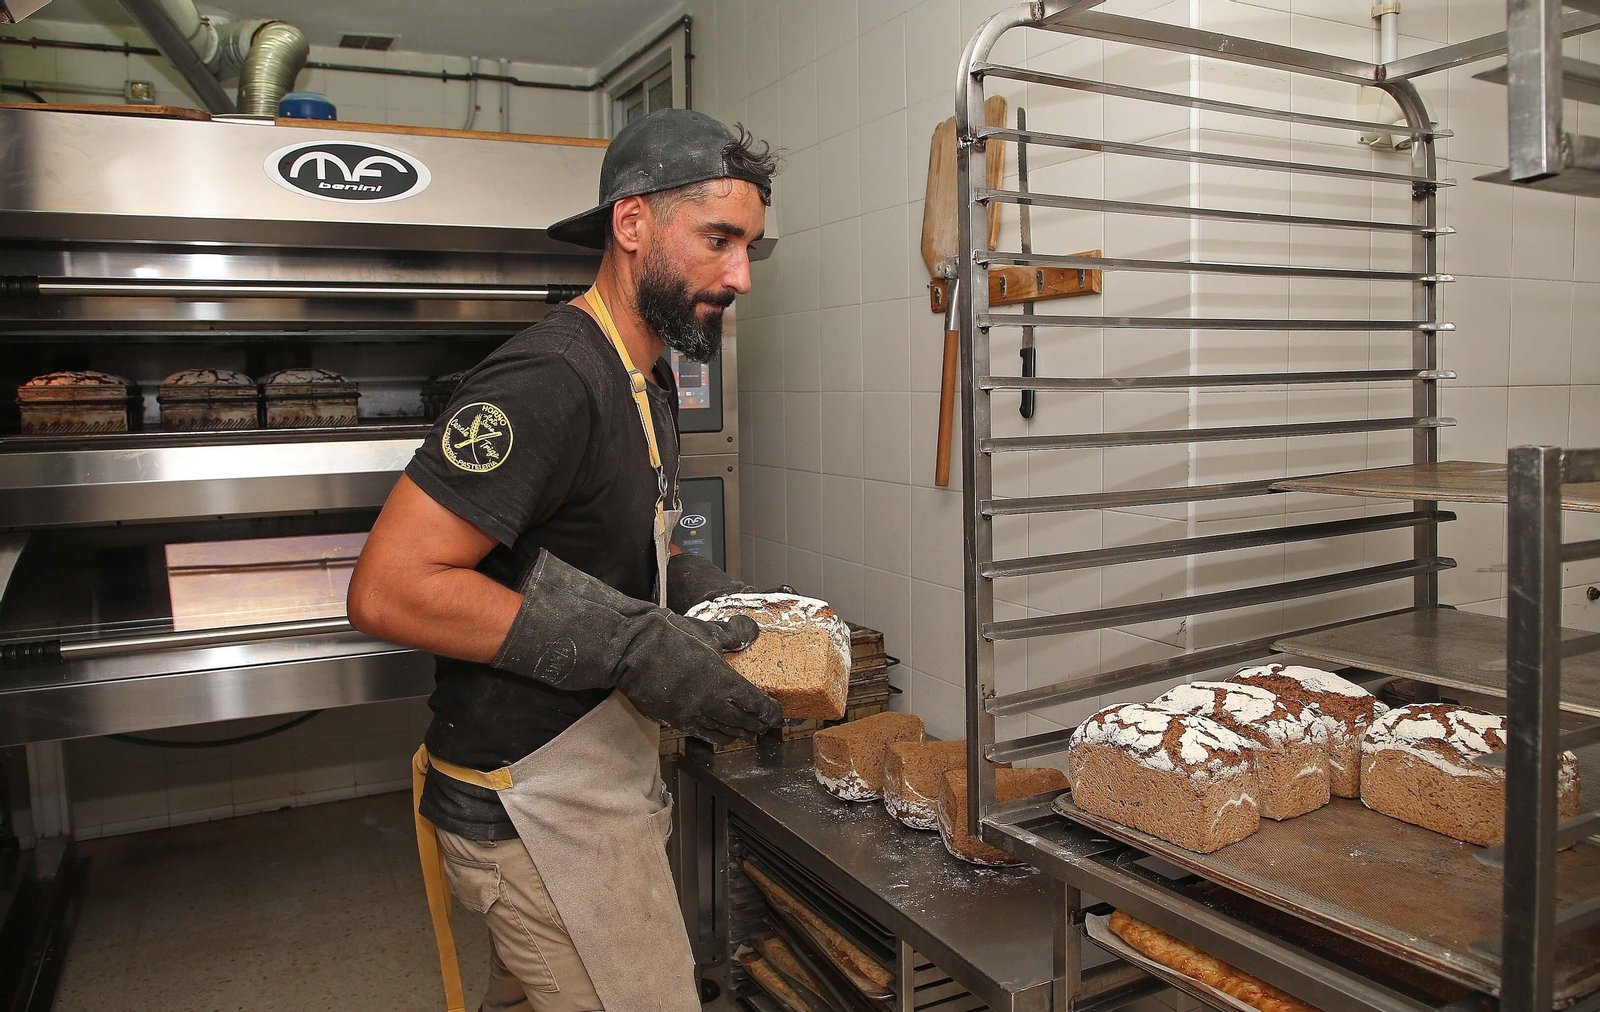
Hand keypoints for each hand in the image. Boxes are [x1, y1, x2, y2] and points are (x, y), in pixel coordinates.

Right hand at [492, 551, 780, 744]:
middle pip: (741, 723)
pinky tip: (712, 734)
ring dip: (734, 735)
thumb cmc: (668, 635)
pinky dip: (709, 735)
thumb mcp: (706, 630)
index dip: (769, 712)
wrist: (630, 649)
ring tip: (743, 736)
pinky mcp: (670, 719)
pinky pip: (696, 733)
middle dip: (755, 726)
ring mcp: (689, 715)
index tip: (777, 716)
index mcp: (723, 681)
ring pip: (719, 733)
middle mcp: (710, 703)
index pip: (755, 703)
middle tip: (764, 728)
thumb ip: (732, 634)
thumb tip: (752, 630)